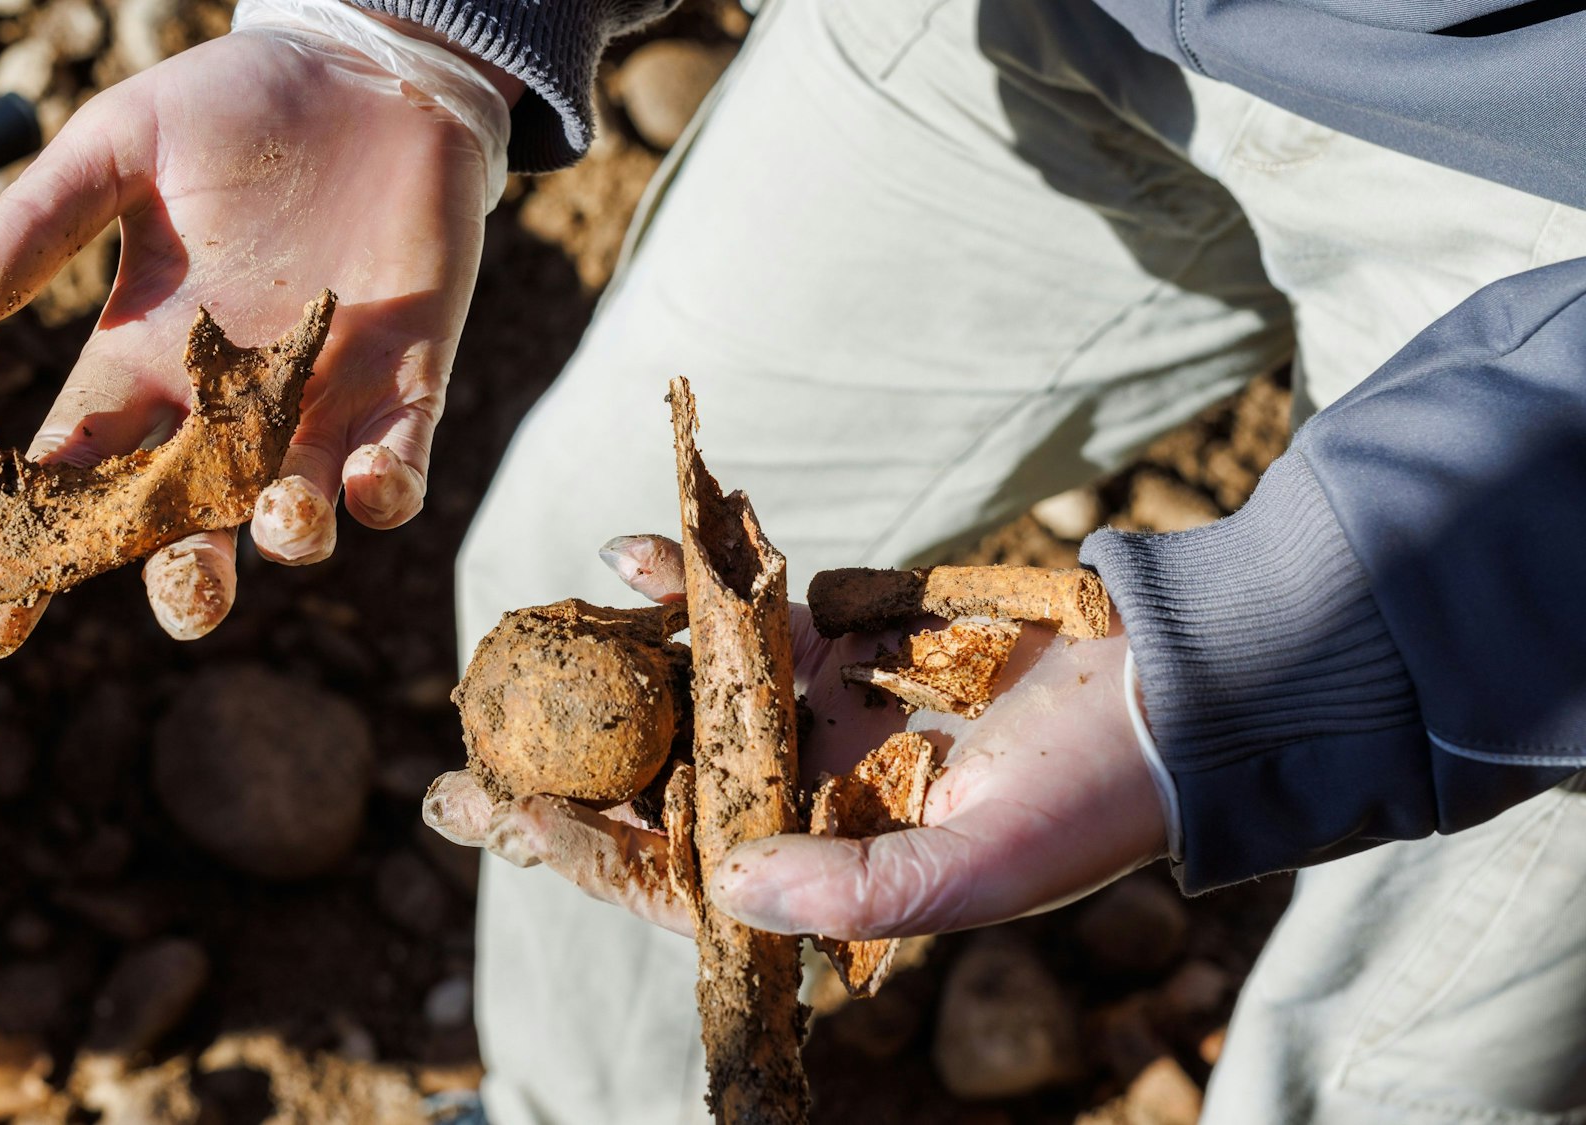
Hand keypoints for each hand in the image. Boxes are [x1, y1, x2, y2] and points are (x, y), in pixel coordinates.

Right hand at [0, 10, 509, 655]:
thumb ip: (40, 225)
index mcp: (141, 364)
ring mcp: (318, 400)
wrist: (360, 71)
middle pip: (192, 529)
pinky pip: (399, 463)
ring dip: (286, 536)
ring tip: (278, 518)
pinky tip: (368, 485)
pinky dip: (384, 490)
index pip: (74, 480)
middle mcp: (224, 406)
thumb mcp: (119, 149)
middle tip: (181, 591)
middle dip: (183, 582)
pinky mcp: (408, 378)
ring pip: (294, 514)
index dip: (33, 555)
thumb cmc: (230, 108)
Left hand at [427, 536, 1167, 938]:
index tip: (502, 815)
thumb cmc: (1090, 807)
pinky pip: (746, 612)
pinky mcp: (843, 643)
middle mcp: (801, 801)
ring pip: (684, 695)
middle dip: (561, 772)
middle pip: (656, 790)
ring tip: (525, 641)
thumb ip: (856, 888)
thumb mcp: (978, 872)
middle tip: (458, 753)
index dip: (587, 853)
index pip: (678, 878)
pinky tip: (633, 554)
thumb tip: (727, 880)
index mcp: (820, 874)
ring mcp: (816, 719)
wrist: (1170, 696)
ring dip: (609, 668)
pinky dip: (695, 580)